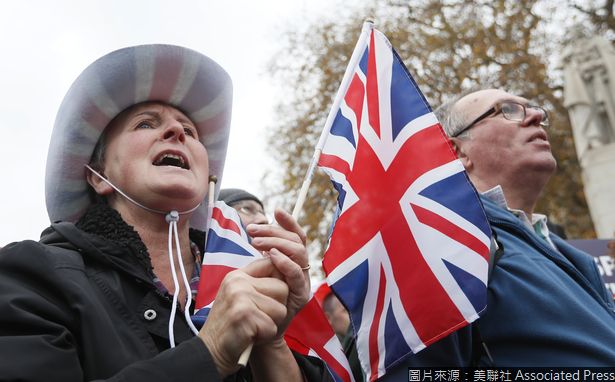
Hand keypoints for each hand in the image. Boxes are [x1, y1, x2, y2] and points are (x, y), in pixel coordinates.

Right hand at [199, 258, 288, 376]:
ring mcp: (240, 296)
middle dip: (276, 308)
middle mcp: (238, 282)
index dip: (278, 283)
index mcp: (238, 275)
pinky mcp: (244, 314)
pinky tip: (249, 336)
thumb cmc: (232, 326)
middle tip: (257, 318)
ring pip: (280, 309)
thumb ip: (257, 283)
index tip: (269, 300)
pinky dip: (264, 336)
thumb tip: (283, 270)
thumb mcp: (239, 297)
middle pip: (283, 288)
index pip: (272, 265)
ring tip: (252, 326)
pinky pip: (272, 326)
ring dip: (270, 323)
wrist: (210, 351)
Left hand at [246, 208, 309, 335]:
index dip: (289, 222)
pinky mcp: (300, 295)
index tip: (275, 210)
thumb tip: (257, 228)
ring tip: (256, 243)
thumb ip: (263, 253)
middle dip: (275, 231)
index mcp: (293, 261)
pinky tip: (270, 256)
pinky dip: (284, 261)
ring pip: (299, 253)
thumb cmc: (256, 300)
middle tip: (252, 231)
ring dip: (276, 243)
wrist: (257, 332)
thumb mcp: (259, 271)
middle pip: (297, 241)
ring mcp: (303, 281)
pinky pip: (296, 273)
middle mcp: (302, 268)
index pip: (296, 236)